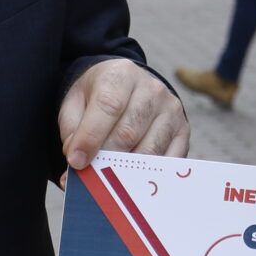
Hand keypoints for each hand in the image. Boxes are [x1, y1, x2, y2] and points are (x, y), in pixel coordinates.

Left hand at [59, 60, 188, 169]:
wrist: (127, 87)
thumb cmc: (98, 99)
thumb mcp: (76, 105)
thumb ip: (73, 131)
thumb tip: (78, 162)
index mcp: (122, 75)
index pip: (109, 106)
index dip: (91, 137)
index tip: (76, 161)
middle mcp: (152, 89)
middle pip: (129, 132)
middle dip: (107, 159)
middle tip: (90, 176)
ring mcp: (171, 110)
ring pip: (150, 151)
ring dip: (127, 171)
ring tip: (109, 180)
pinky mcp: (183, 130)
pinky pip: (168, 161)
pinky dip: (149, 175)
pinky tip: (132, 180)